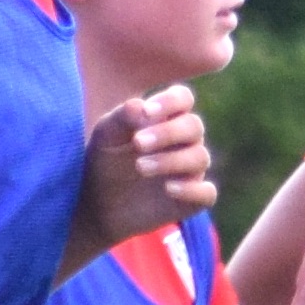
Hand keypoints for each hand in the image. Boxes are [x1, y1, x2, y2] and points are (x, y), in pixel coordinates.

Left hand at [74, 85, 215, 255]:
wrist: (99, 206)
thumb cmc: (105, 162)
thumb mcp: (106, 137)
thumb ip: (122, 118)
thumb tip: (140, 105)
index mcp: (166, 119)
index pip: (183, 99)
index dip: (171, 102)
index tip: (148, 111)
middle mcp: (184, 143)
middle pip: (194, 127)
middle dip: (168, 133)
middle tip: (138, 144)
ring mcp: (190, 171)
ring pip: (200, 158)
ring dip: (171, 160)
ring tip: (140, 167)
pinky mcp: (191, 200)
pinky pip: (206, 193)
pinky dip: (192, 190)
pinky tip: (168, 189)